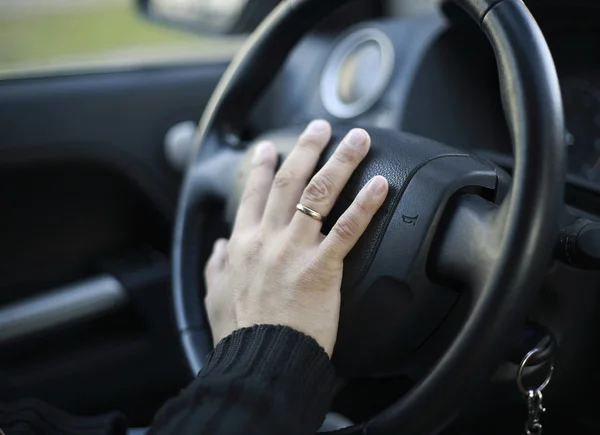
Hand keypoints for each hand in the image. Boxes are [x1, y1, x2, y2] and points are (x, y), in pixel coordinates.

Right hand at [204, 120, 388, 355]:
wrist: (260, 360)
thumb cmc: (240, 334)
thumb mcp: (215, 297)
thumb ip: (215, 267)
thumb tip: (218, 246)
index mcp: (243, 245)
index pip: (252, 195)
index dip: (261, 168)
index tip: (267, 148)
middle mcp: (268, 239)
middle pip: (289, 182)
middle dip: (305, 149)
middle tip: (320, 127)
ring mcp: (295, 250)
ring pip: (319, 194)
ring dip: (340, 162)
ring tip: (357, 139)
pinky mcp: (321, 269)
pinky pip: (347, 230)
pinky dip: (365, 205)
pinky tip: (380, 185)